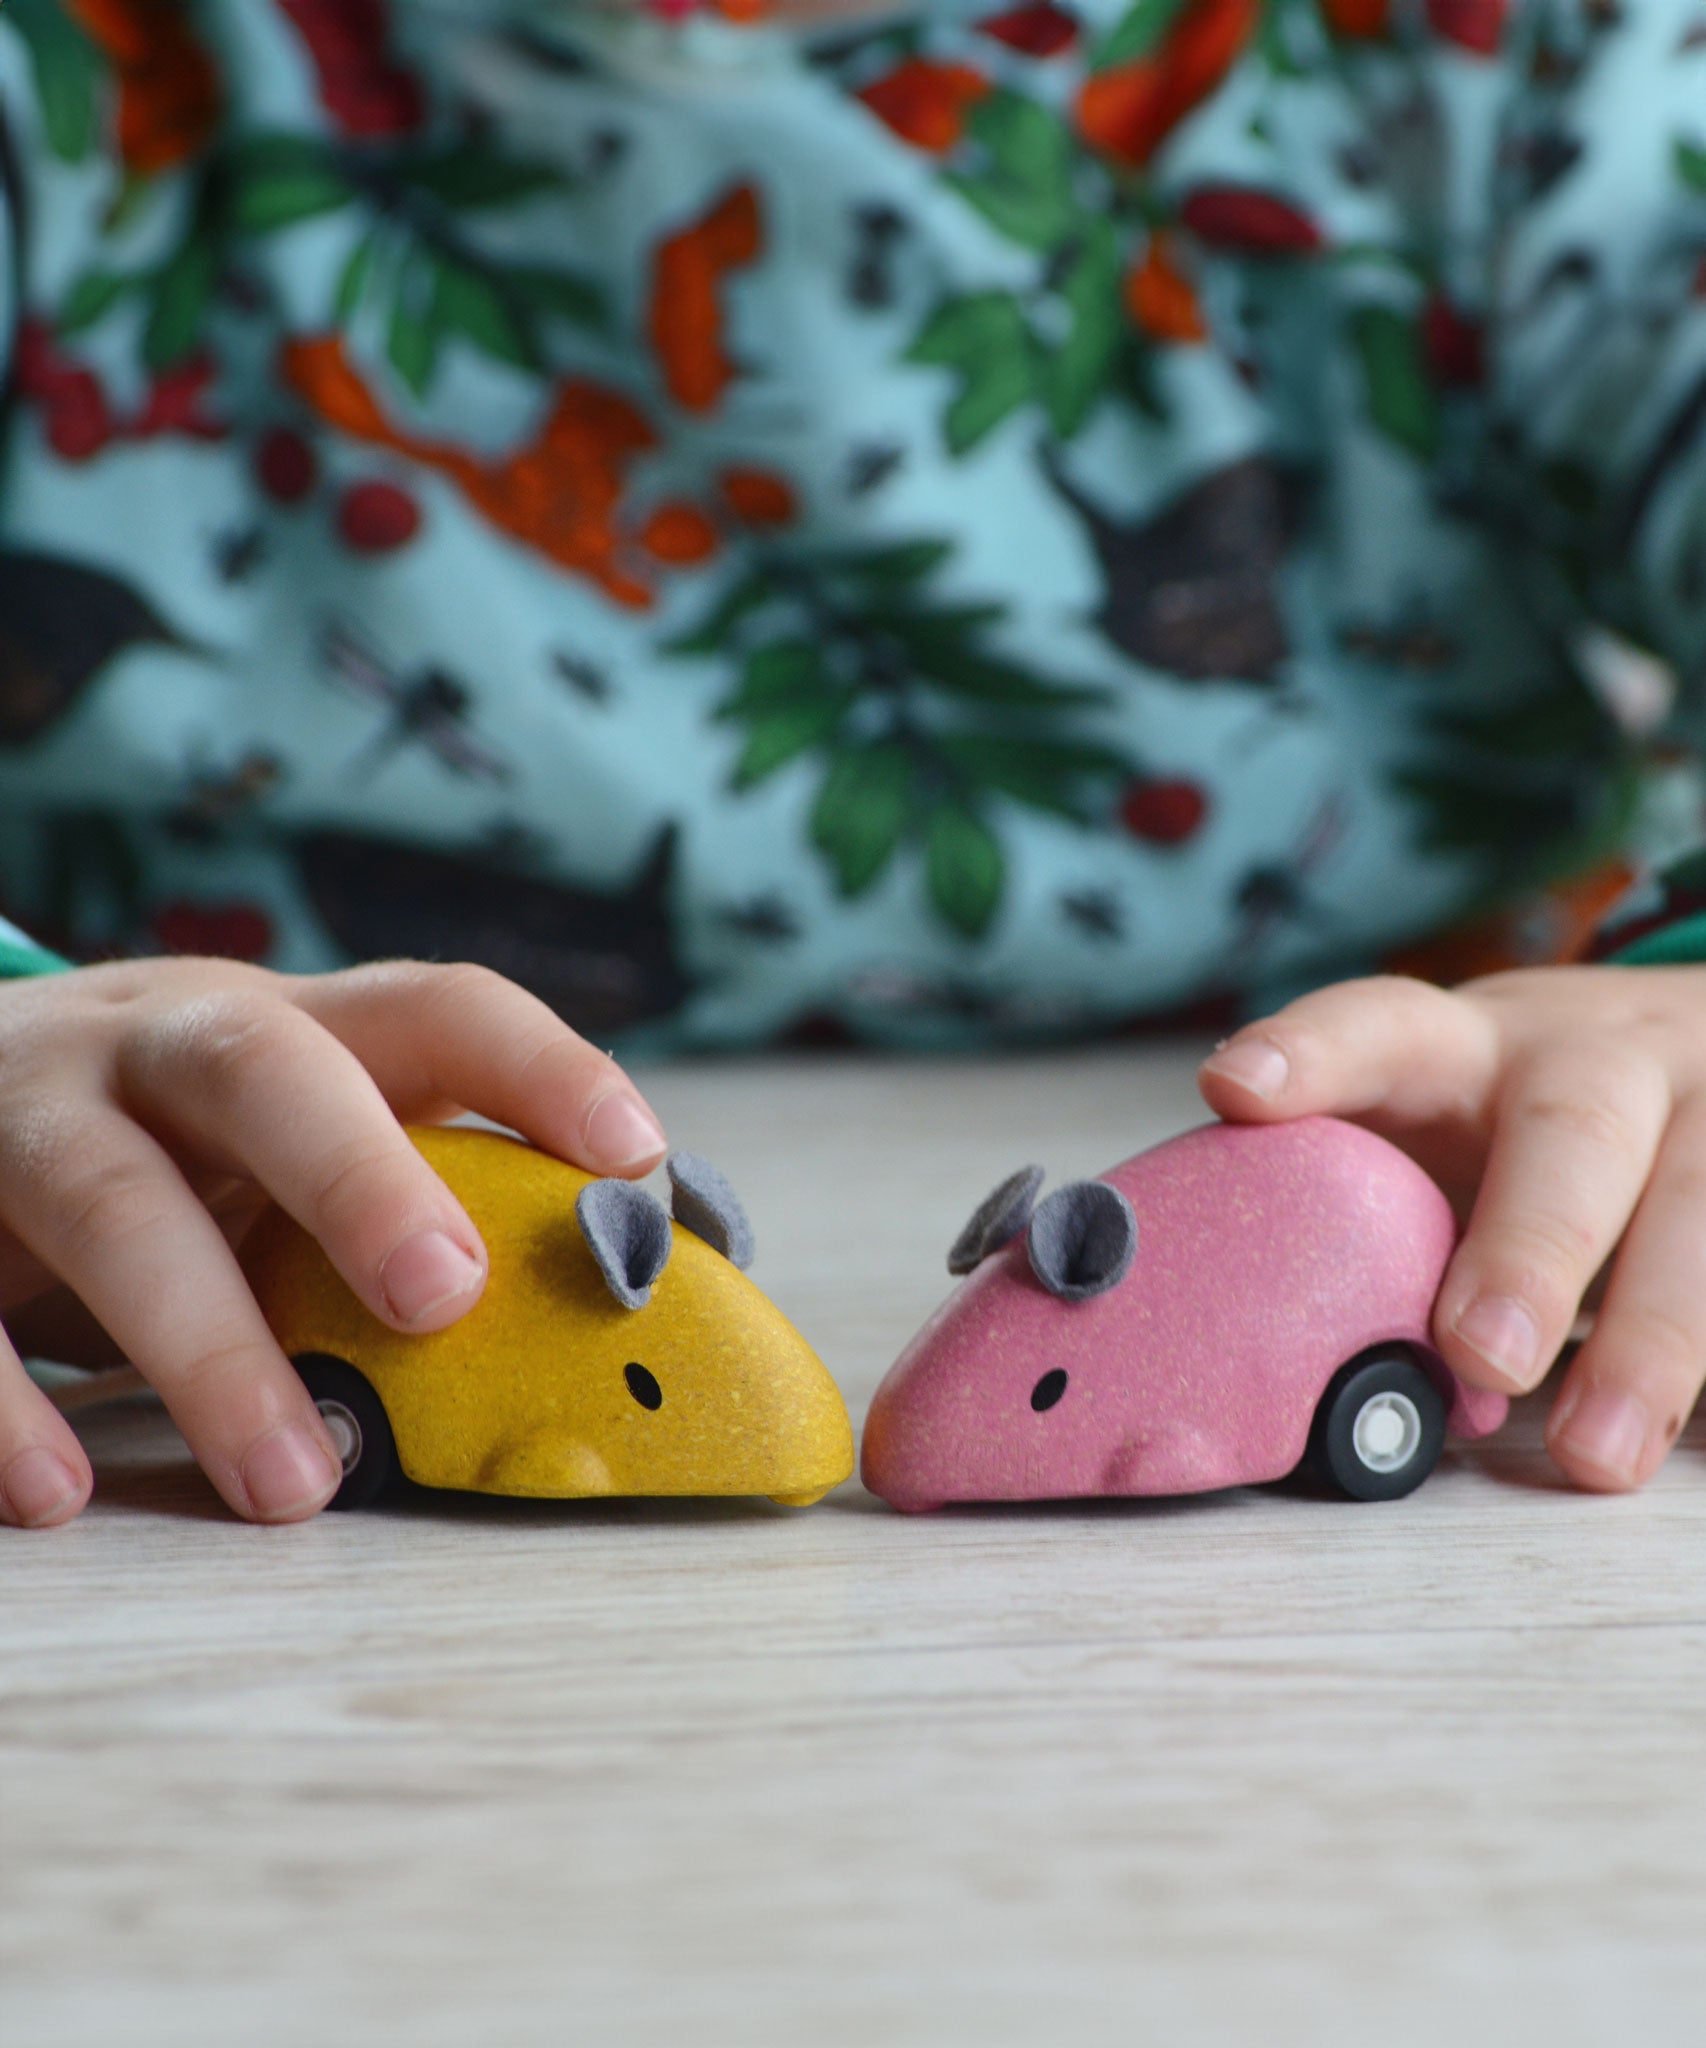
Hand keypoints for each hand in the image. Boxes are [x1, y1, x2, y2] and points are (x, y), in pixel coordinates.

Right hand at [0, 958, 666, 1527]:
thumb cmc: (180, 1143)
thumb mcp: (288, 1140)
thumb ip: (412, 1194)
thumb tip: (610, 1299)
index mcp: (291, 1024)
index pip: (433, 1008)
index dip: (536, 1064)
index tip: (632, 1152)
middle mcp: (154, 1043)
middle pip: (263, 1069)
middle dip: (357, 1175)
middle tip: (444, 1296)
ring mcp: (23, 1115)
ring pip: (108, 1198)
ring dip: (206, 1344)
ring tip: (294, 1482)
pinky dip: (1, 1402)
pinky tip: (60, 1493)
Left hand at [1198, 966, 1705, 1491]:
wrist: (1693, 1049)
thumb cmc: (1514, 1124)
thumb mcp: (1439, 1122)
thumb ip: (1359, 1201)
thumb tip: (1243, 1345)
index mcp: (1466, 1043)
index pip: (1381, 1024)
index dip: (1310, 1052)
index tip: (1236, 1090)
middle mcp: (1592, 1062)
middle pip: (1571, 1132)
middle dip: (1529, 1243)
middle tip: (1478, 1352)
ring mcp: (1702, 1119)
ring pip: (1698, 1212)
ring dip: (1651, 1341)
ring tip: (1594, 1456)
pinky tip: (1684, 1433)